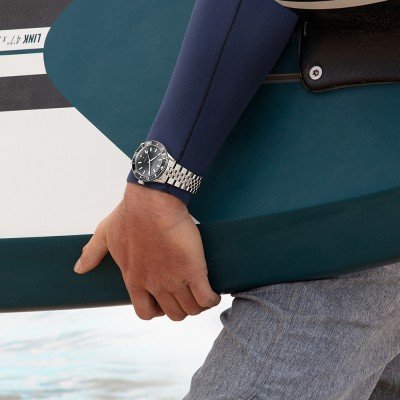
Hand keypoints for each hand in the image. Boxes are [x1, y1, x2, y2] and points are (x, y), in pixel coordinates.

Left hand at [74, 183, 220, 320]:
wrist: (152, 202)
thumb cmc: (129, 216)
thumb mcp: (105, 234)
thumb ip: (92, 253)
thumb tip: (79, 268)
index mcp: (134, 280)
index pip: (146, 312)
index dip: (158, 310)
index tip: (165, 298)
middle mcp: (154, 285)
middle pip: (174, 314)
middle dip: (182, 307)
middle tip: (188, 292)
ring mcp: (174, 280)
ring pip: (191, 309)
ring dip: (198, 305)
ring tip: (202, 291)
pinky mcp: (193, 270)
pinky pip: (206, 299)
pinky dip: (212, 299)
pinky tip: (214, 291)